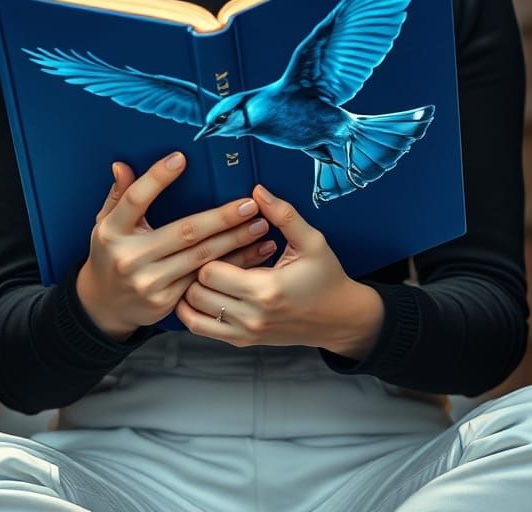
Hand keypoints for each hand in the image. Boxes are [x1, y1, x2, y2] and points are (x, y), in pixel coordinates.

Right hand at [75, 151, 275, 341]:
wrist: (104, 306)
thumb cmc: (109, 254)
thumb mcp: (104, 223)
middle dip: (221, 218)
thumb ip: (119, 194)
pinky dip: (230, 266)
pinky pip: (204, 279)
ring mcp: (149, 282)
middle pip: (183, 232)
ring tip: (259, 226)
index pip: (135, 199)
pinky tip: (250, 254)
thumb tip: (122, 164)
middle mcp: (130, 258)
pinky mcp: (165, 302)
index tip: (181, 158)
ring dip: (234, 242)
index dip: (157, 178)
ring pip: (200, 258)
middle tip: (249, 204)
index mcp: (111, 232)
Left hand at [175, 184, 384, 356]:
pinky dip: (194, 311)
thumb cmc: (326, 278)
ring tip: (203, 272)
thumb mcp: (312, 241)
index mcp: (265, 289)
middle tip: (209, 253)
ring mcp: (245, 333)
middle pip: (196, 292)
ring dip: (192, 292)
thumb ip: (283, 215)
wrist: (339, 318)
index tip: (219, 239)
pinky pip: (201, 329)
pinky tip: (204, 292)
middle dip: (197, 270)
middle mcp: (251, 316)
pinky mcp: (243, 341)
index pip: (210, 271)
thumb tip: (257, 191)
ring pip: (192, 314)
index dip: (209, 251)